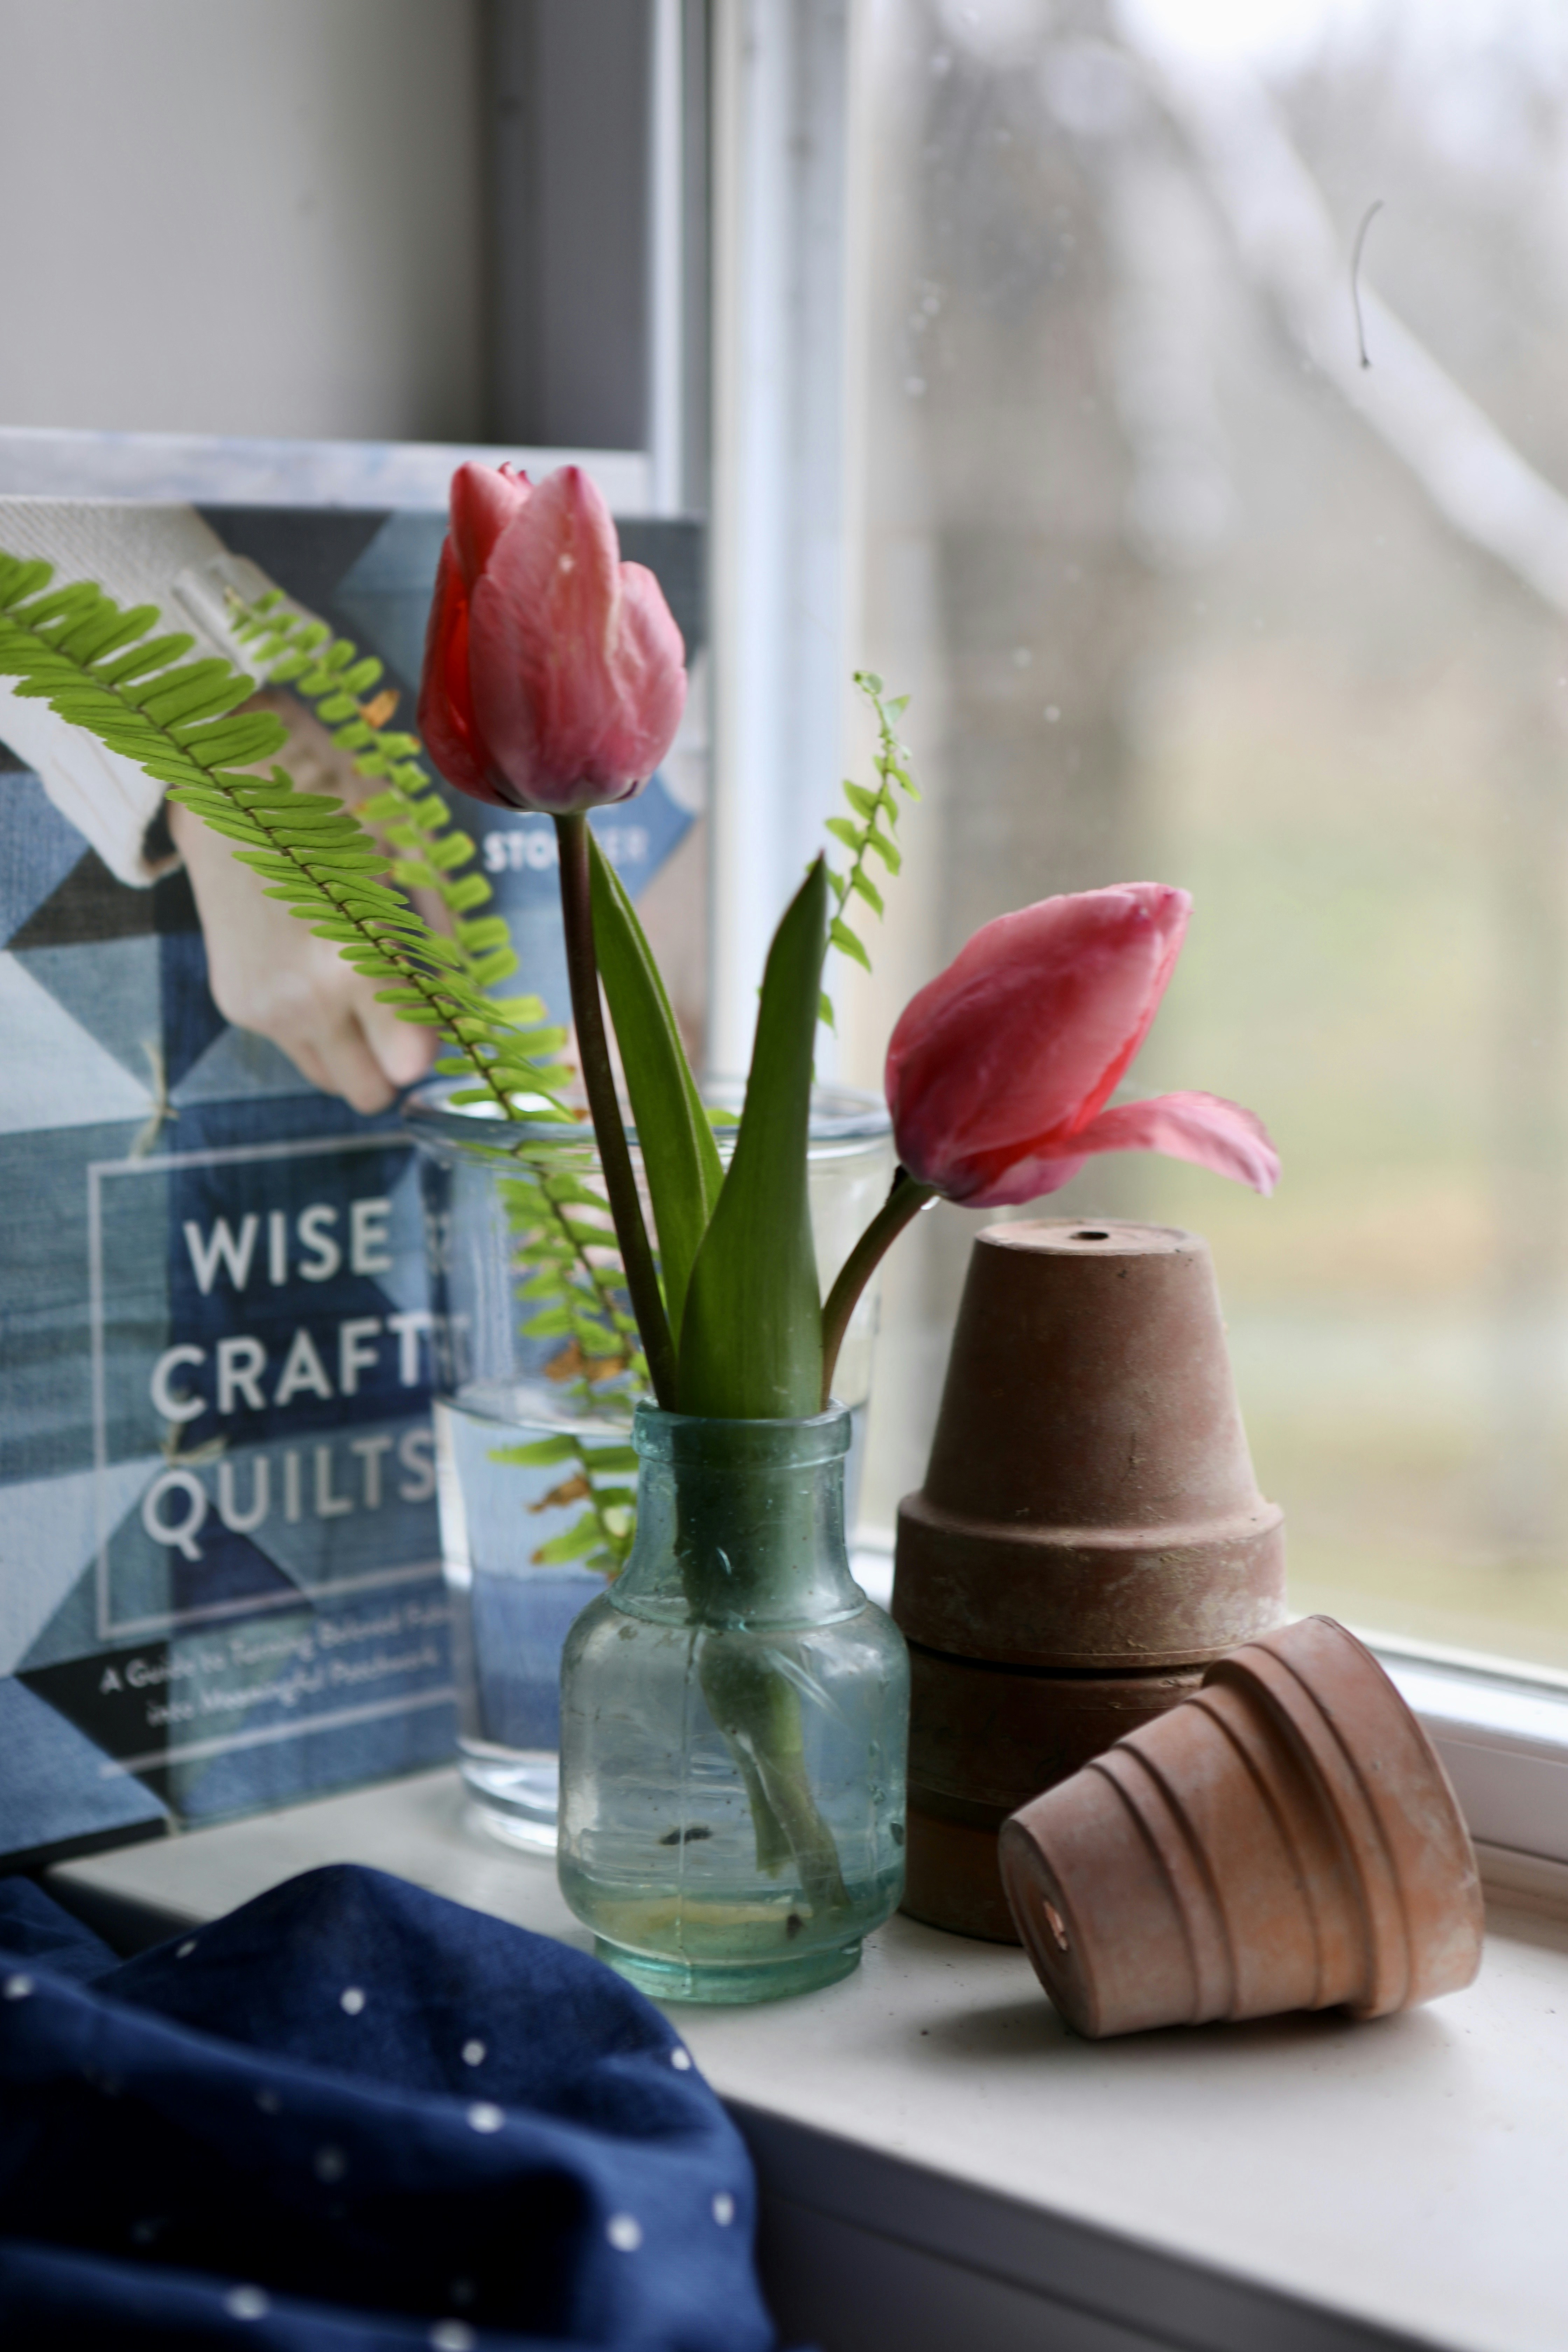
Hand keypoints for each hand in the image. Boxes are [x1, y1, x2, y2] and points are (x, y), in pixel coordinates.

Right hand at [168, 793, 435, 1114]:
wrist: (227, 782)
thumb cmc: (334, 808)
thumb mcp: (410, 860)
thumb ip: (437, 943)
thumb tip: (459, 1003)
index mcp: (356, 964)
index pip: (408, 1064)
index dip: (428, 1041)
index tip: (431, 1010)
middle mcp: (305, 1000)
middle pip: (369, 1092)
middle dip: (391, 1060)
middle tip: (397, 1009)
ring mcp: (264, 1007)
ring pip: (329, 1078)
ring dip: (352, 1047)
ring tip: (351, 983)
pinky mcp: (235, 1002)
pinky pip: (294, 1045)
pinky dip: (313, 1023)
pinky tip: (309, 963)